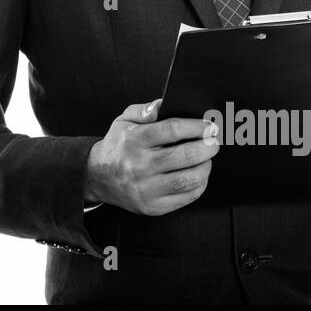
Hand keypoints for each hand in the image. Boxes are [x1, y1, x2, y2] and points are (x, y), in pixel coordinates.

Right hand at [85, 99, 219, 215]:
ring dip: (205, 167)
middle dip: (206, 147)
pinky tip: (198, 175)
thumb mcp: (124, 120)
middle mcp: (140, 165)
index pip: (171, 130)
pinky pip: (186, 197)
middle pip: (184, 156)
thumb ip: (145, 110)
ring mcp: (146, 188)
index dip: (195, 126)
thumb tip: (164, 104)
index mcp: (134, 140)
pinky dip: (199, 185)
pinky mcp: (152, 206)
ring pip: (188, 179)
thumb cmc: (117, 146)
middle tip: (213, 142)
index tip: (208, 126)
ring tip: (206, 159)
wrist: (97, 176)